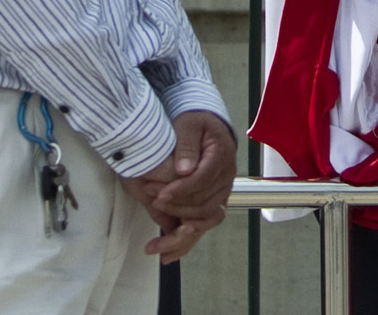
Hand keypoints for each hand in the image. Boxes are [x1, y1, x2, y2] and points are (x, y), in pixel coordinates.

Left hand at [125, 113, 234, 258]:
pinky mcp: (212, 202)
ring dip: (180, 234)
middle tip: (151, 204)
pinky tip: (168, 254)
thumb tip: (183, 168)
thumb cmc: (195, 123)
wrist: (205, 126)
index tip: (160, 196)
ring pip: (205, 219)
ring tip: (155, 245)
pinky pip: (202, 225)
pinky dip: (186, 241)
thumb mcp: (189, 124)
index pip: (204, 178)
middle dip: (176, 208)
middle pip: (205, 202)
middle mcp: (226, 177)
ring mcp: (221, 192)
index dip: (182, 190)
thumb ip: (186, 143)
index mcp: (222, 155)